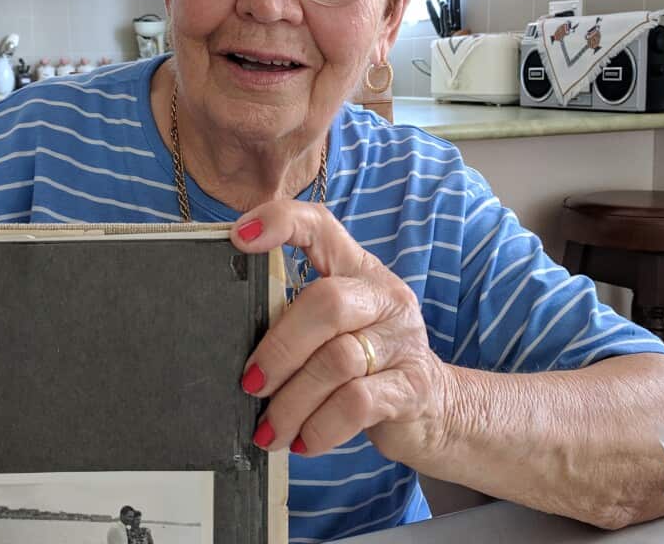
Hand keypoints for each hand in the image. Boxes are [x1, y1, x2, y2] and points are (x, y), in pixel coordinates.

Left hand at [230, 201, 451, 463]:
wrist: (435, 409)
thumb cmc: (367, 365)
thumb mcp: (337, 330)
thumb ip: (297, 319)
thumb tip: (228, 340)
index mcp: (358, 271)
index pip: (322, 226)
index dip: (281, 222)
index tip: (239, 237)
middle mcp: (384, 297)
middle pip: (327, 303)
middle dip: (279, 349)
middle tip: (250, 384)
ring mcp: (403, 341)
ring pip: (337, 361)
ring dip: (291, 402)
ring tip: (270, 429)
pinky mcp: (412, 388)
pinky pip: (355, 403)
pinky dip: (319, 427)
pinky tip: (302, 441)